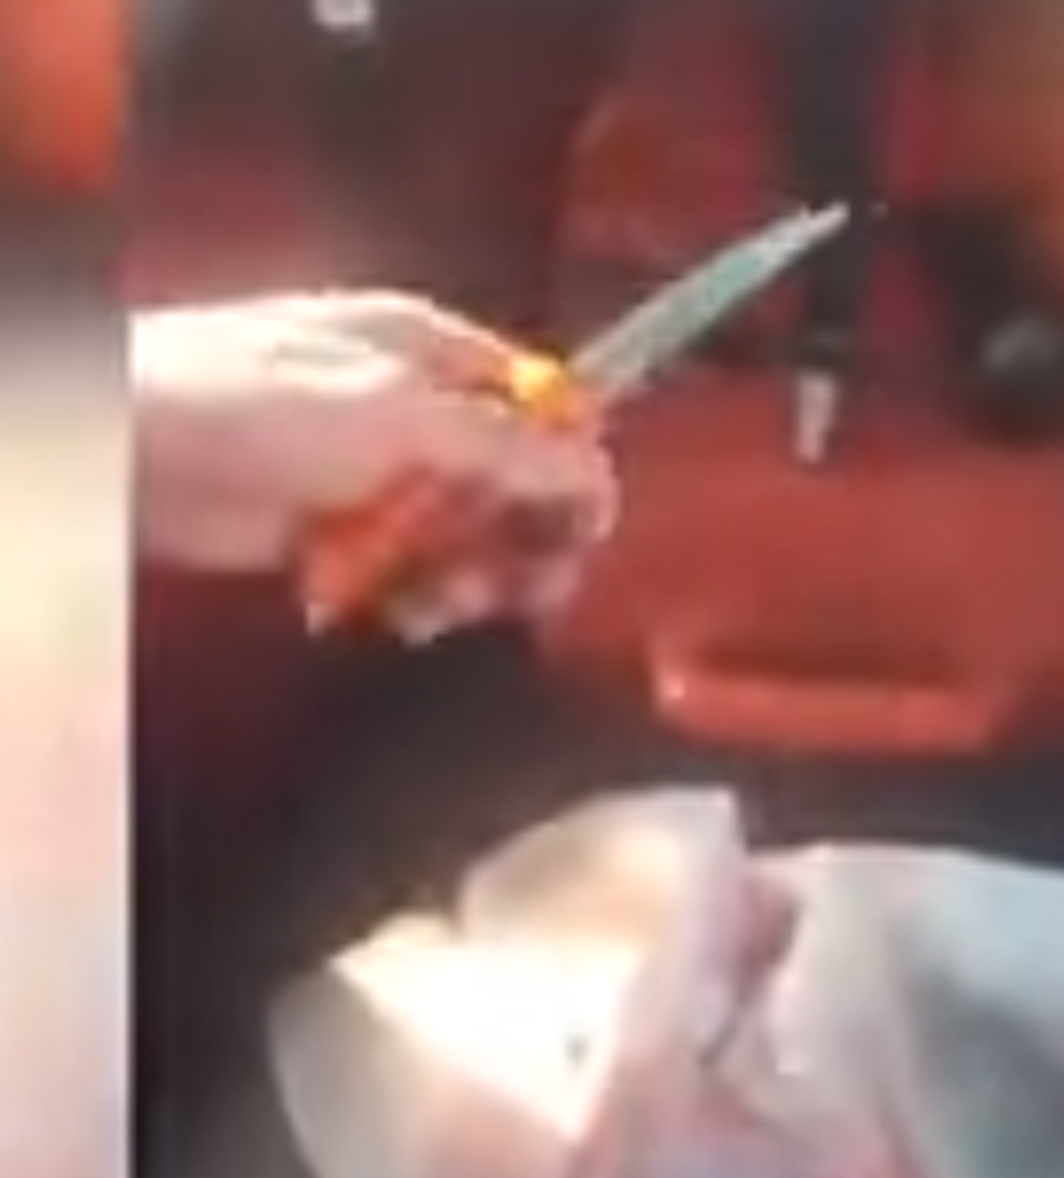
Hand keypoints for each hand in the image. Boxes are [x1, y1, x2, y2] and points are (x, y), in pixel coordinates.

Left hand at [131, 290, 618, 635]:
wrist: (140, 452)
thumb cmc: (262, 404)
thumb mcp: (404, 415)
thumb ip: (509, 449)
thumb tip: (599, 473)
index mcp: (439, 357)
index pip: (545, 412)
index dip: (573, 471)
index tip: (584, 528)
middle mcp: (421, 416)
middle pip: (518, 489)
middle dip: (522, 543)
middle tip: (515, 588)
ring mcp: (383, 481)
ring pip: (471, 544)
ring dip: (467, 583)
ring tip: (430, 602)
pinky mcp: (345, 538)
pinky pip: (414, 578)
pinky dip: (413, 601)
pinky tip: (394, 611)